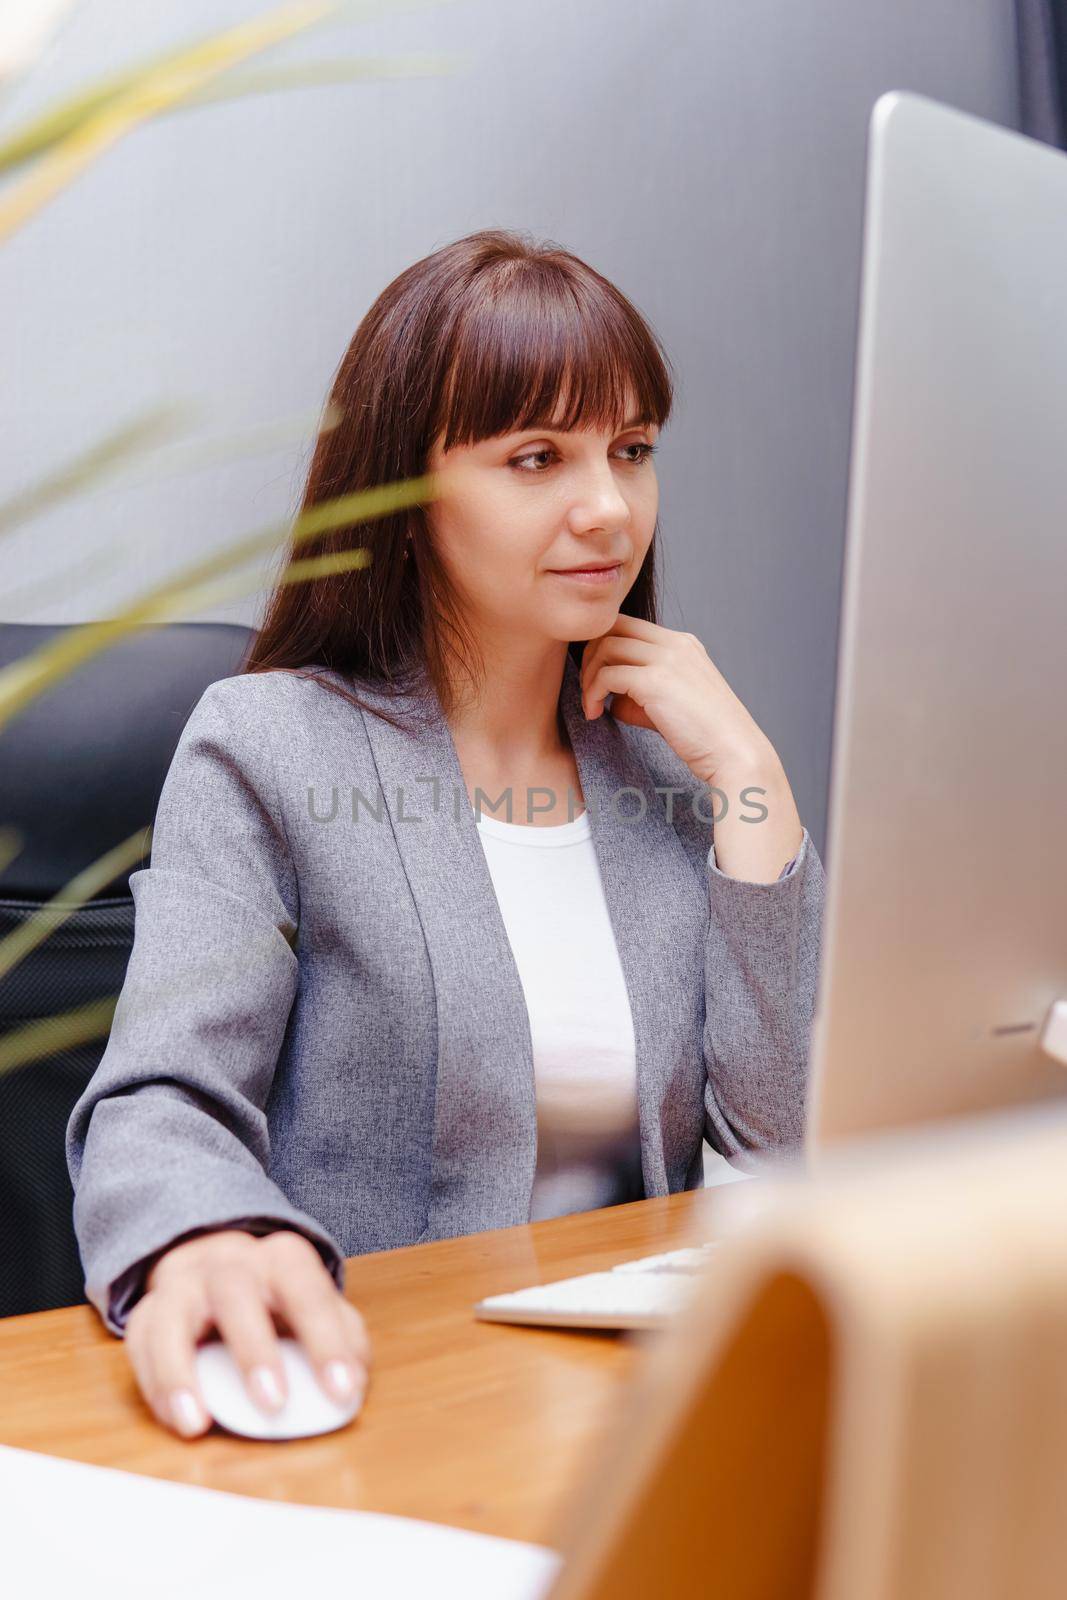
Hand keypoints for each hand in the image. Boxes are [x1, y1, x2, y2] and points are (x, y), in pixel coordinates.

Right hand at [124, 1228, 370, 1437]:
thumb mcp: (317, 1306)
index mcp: (281, 1259)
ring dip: (181, 1372)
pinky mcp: (148, 1313)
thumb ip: (342, 1336)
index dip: (326, 1341)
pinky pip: (141, 1346)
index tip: (343, 1392)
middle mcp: (229, 1265)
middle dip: (254, 1351)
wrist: (214, 1262)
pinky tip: (180, 1420)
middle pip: (236, 1295)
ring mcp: (183, 1286)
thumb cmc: (278, 1298)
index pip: (307, 1291)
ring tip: (198, 1424)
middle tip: (274, 1405)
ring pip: (171, 1318)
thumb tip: (354, 1384)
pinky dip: (156, 1386)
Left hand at [580, 615, 774, 782]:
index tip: (595, 677)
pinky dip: (593, 693)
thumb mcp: (671, 705)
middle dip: (589, 654)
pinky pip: (607, 675)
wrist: (734, 753)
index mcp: (682, 644)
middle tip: (587, 688)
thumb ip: (640, 696)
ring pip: (605, 646)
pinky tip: (596, 714)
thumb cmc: (705, 736)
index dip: (602, 647)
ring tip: (591, 704)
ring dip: (588, 675)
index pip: (628, 625)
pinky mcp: (655, 681)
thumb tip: (610, 700)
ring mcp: (666, 658)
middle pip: (613, 626)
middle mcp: (675, 643)